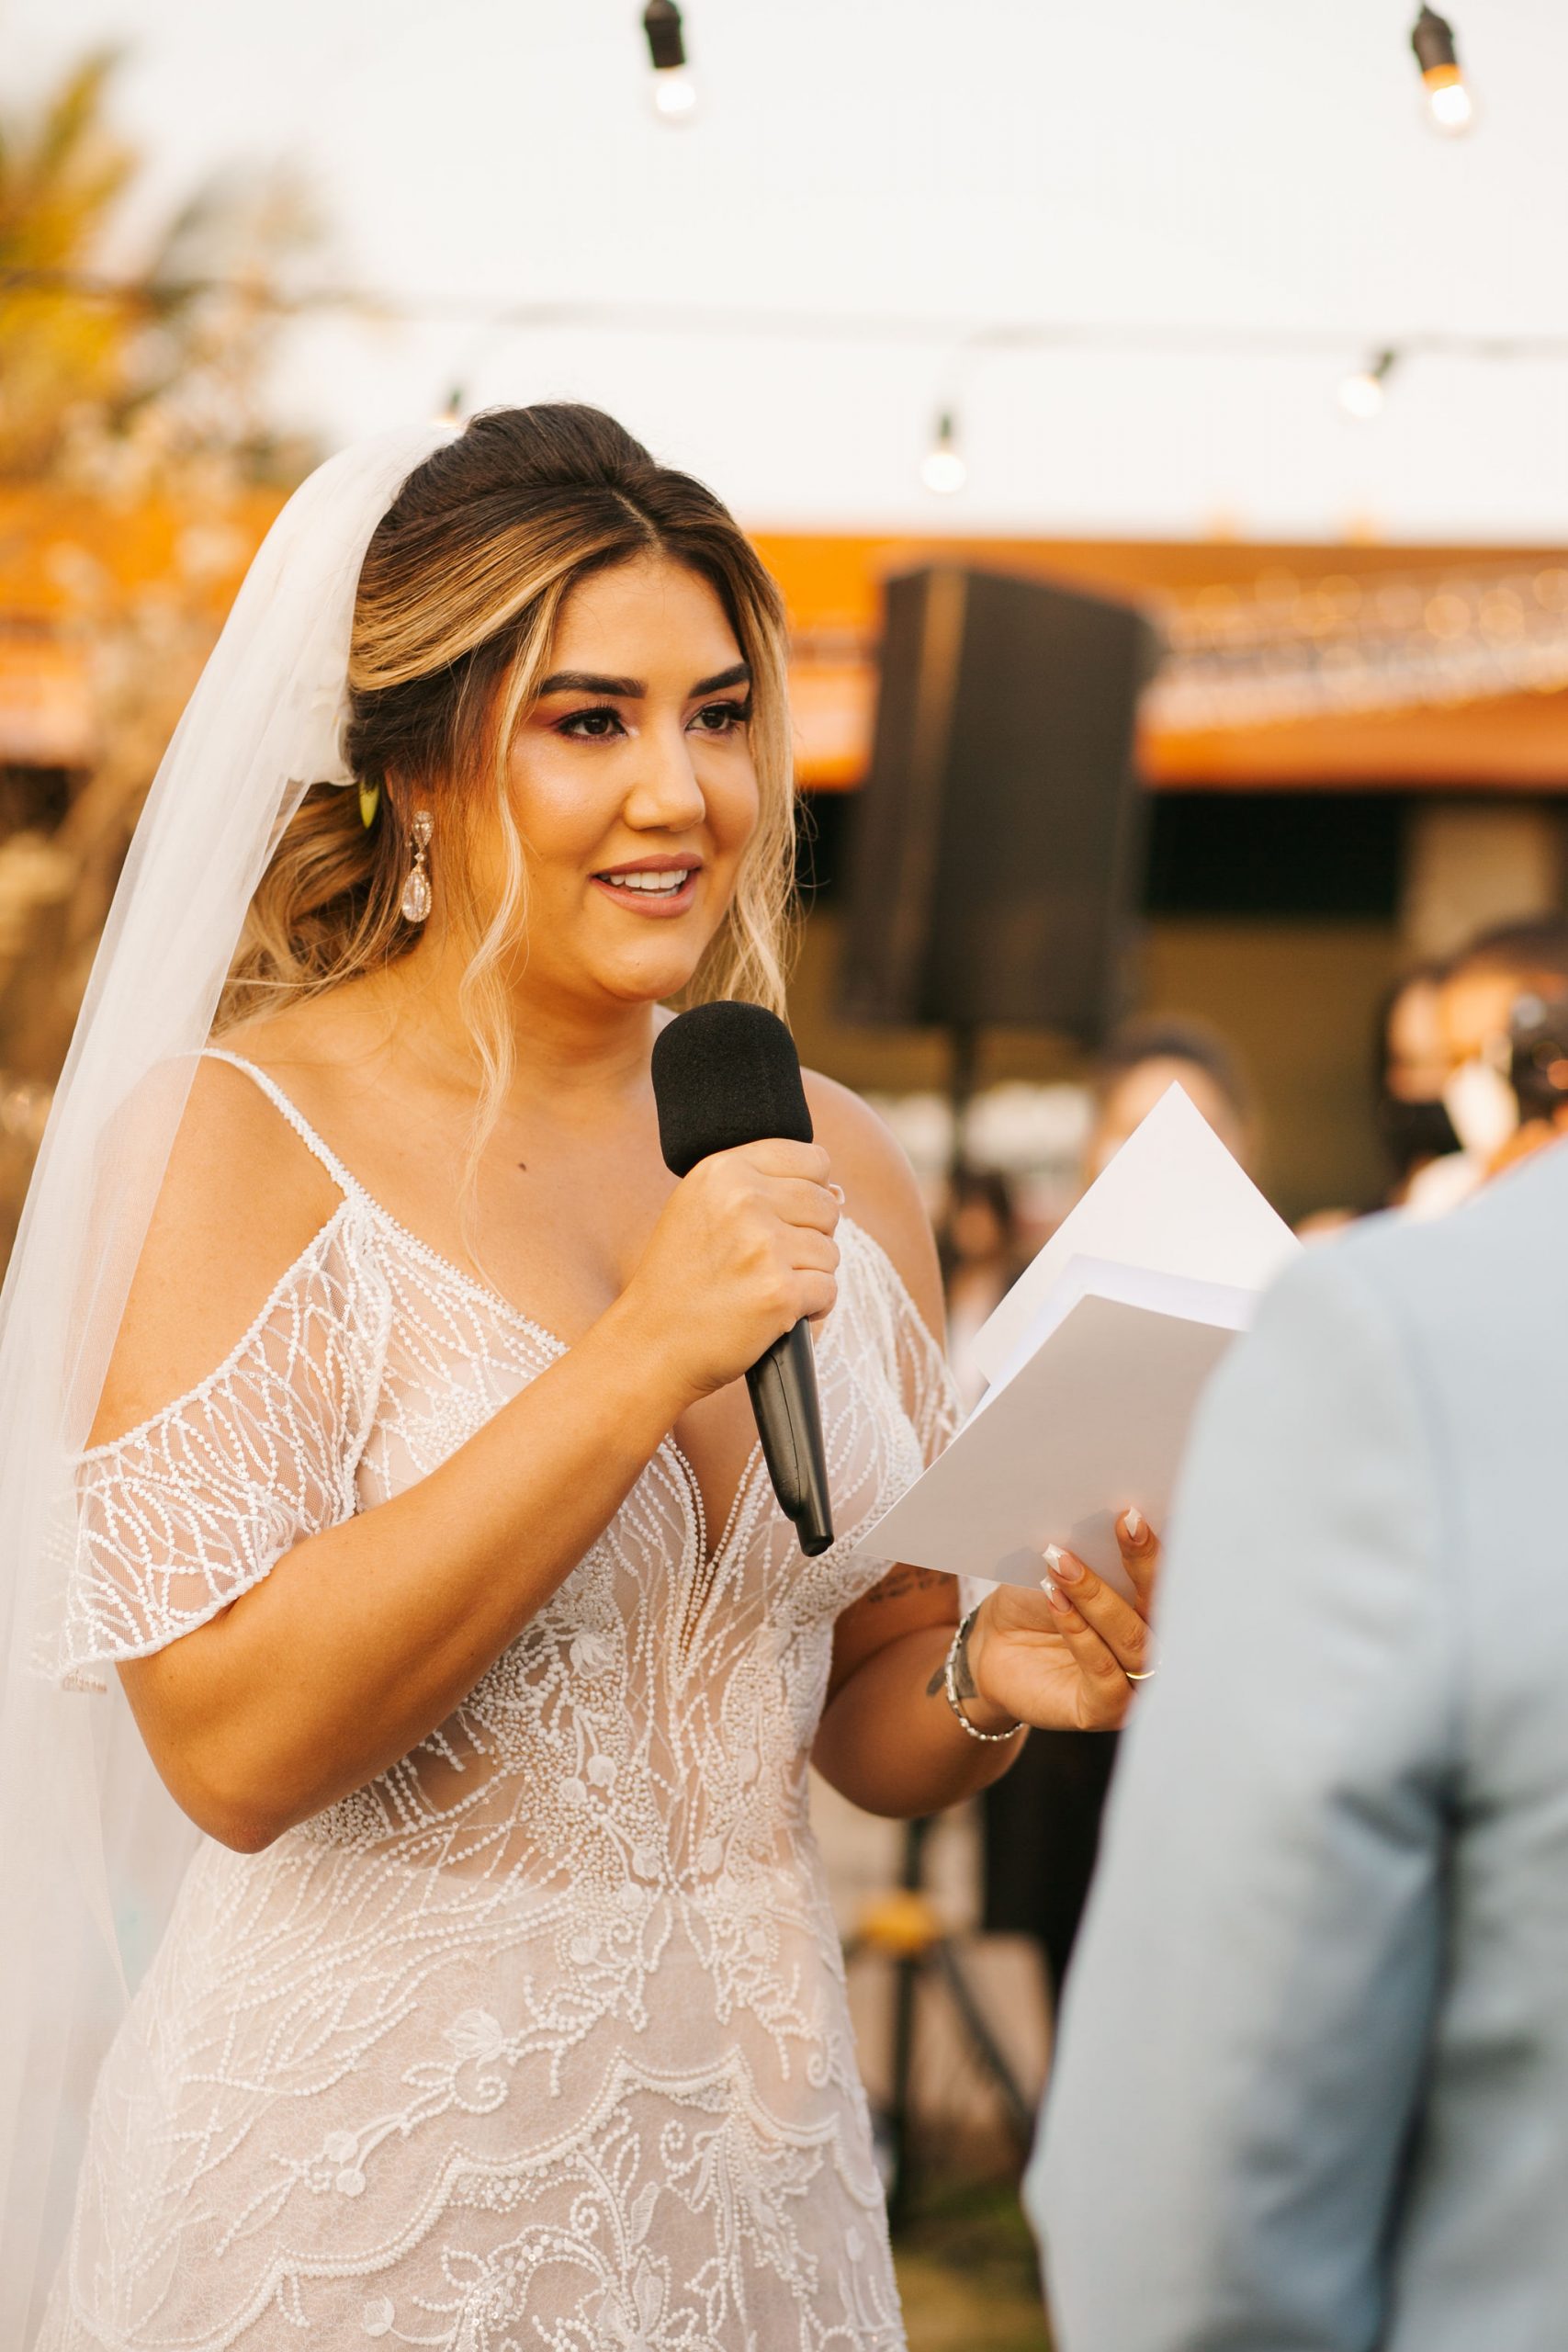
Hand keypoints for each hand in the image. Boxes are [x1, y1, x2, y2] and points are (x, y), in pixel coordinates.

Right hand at [623, 1140, 840, 1404]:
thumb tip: (838, 1192)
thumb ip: (760, 1186)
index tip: (784, 1218)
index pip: (812, 1159)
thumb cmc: (680, 1279)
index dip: (810, 1191)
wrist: (651, 1343)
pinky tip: (774, 1313)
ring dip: (809, 1275)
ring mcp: (764, 1246)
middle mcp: (743, 1199)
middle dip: (811, 1236)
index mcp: (723, 1170)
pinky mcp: (779, 1291)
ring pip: (831, 1250)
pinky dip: (811, 1307)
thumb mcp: (700, 1207)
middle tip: (768, 1262)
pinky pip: (829, 1290)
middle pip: (827, 1205)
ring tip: (763, 1288)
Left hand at [966, 1512, 1161, 1732]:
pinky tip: (1055, 1601)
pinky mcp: (1106, 1710)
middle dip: (1144, 1563)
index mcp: (1156, 1609)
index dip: (1161, 1547)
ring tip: (1063, 1564)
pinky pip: (1104, 1671)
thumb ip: (1097, 1551)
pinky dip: (1080, 1633)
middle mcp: (1156, 1648)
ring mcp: (1136, 1685)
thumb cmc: (1037, 1600)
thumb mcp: (1066, 1568)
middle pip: (1165, 1609)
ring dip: (1098, 1597)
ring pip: (1133, 1640)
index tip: (1137, 1512)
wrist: (995, 1645)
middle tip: (1123, 1521)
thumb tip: (1120, 1514)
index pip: (1174, 1580)